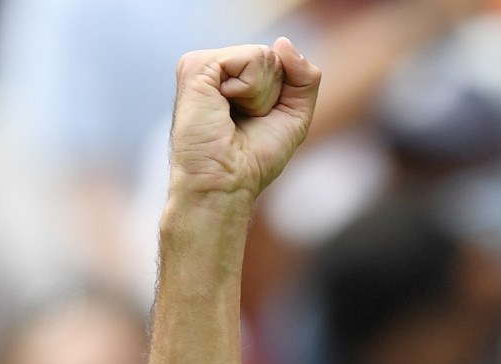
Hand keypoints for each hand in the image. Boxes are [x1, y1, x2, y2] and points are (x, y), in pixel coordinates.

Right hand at [166, 40, 321, 205]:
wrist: (225, 184)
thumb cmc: (252, 161)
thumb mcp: (294, 115)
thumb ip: (303, 76)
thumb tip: (282, 42)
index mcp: (234, 79)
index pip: (279, 62)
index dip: (282, 96)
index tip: (256, 124)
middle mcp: (217, 69)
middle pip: (274, 56)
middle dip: (272, 95)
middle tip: (243, 123)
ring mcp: (204, 65)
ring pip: (264, 55)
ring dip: (261, 96)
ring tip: (232, 118)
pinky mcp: (196, 66)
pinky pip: (251, 59)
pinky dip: (251, 89)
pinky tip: (224, 109)